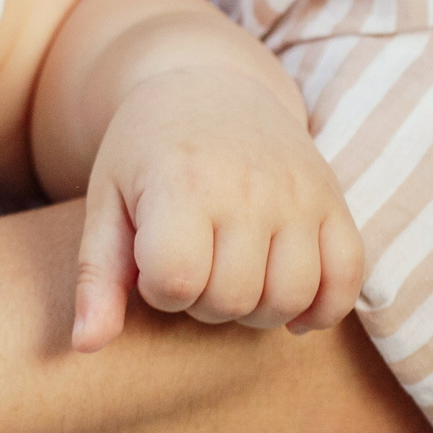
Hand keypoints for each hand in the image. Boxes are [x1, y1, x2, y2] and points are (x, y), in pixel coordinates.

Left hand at [72, 66, 364, 350]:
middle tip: (190, 266)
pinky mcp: (335, 202)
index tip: (151, 261)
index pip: (176, 281)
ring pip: (289, 300)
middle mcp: (248, 187)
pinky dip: (319, 307)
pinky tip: (286, 298)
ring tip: (229, 275)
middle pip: (232, 300)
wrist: (209, 85)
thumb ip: (97, 276)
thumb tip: (86, 347)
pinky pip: (346, 282)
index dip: (159, 289)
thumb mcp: (107, 201)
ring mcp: (298, 194)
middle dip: (203, 302)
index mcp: (181, 182)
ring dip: (256, 309)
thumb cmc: (145, 151)